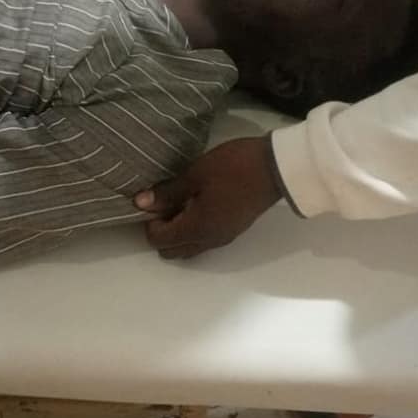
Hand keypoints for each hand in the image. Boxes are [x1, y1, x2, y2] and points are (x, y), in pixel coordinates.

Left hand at [134, 137, 281, 257]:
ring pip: (190, 247)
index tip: (154, 200)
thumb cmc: (233, 167)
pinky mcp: (234, 230)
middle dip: (162, 231)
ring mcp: (224, 237)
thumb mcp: (195, 175)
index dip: (150, 223)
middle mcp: (210, 240)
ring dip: (179, 231)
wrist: (276, 167)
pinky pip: (205, 240)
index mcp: (198, 228)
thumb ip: (168, 193)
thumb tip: (141, 204)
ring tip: (182, 202)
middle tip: (165, 203)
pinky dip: (194, 229)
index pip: (160, 241)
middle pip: (173, 251)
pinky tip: (198, 204)